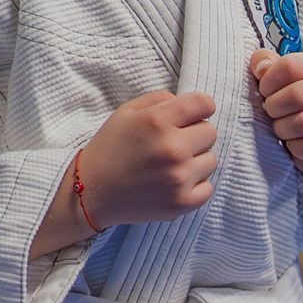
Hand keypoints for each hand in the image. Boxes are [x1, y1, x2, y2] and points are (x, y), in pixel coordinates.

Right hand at [33, 89, 216, 255]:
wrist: (91, 191)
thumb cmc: (110, 148)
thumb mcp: (126, 112)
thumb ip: (160, 100)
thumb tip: (189, 104)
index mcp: (157, 121)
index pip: (204, 103)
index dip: (201, 107)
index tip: (194, 115)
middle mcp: (172, 149)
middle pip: (210, 132)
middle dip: (195, 135)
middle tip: (173, 144)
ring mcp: (179, 178)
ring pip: (211, 160)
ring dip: (195, 161)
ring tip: (170, 165)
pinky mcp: (183, 203)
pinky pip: (208, 187)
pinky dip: (195, 185)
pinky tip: (173, 183)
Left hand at [252, 46, 302, 183]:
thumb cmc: (293, 108)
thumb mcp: (277, 81)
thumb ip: (264, 64)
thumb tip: (261, 67)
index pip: (290, 66)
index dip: (268, 82)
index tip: (265, 92)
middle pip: (296, 94)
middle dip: (274, 108)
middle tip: (272, 114)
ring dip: (283, 130)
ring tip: (283, 129)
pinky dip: (297, 148)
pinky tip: (297, 144)